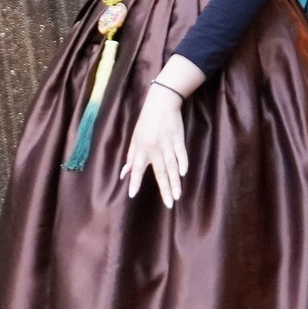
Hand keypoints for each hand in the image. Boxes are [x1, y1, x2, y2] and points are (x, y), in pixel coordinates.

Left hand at [121, 83, 187, 207]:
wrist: (161, 103)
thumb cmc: (146, 122)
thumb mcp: (135, 138)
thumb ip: (131, 157)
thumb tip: (123, 174)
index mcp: (141, 149)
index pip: (137, 168)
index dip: (134, 181)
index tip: (132, 195)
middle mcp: (153, 148)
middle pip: (159, 172)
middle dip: (164, 189)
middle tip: (168, 204)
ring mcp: (167, 144)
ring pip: (171, 166)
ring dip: (175, 182)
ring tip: (177, 196)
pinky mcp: (178, 138)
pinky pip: (181, 152)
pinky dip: (183, 162)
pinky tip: (184, 173)